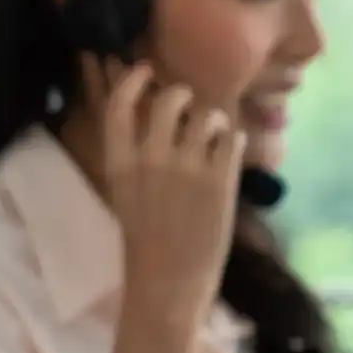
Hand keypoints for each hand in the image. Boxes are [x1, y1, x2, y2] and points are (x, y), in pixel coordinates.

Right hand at [89, 56, 245, 332]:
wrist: (168, 282)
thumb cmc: (145, 240)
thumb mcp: (126, 193)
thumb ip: (137, 155)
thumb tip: (162, 114)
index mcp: (119, 165)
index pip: (119, 106)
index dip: (134, 81)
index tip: (146, 70)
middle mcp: (151, 160)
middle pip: (170, 100)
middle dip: (183, 97)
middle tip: (188, 107)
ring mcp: (188, 168)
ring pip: (208, 116)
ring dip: (214, 121)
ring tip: (212, 138)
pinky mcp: (220, 179)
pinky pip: (233, 138)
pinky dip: (233, 143)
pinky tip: (227, 158)